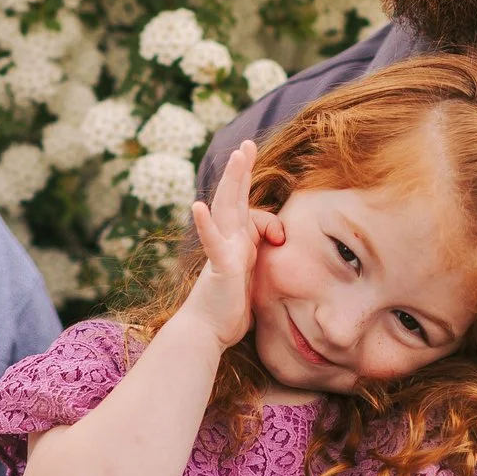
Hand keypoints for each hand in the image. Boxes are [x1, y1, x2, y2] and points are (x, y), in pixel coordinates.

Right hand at [181, 141, 282, 348]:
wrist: (208, 331)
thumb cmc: (231, 307)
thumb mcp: (256, 278)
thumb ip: (262, 258)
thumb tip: (278, 244)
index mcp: (238, 243)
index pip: (251, 213)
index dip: (263, 208)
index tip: (267, 204)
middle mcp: (228, 241)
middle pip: (234, 198)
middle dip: (241, 170)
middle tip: (247, 144)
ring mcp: (222, 250)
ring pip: (225, 209)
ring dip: (231, 182)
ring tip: (236, 156)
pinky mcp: (219, 266)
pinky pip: (211, 242)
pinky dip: (205, 224)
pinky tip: (198, 206)